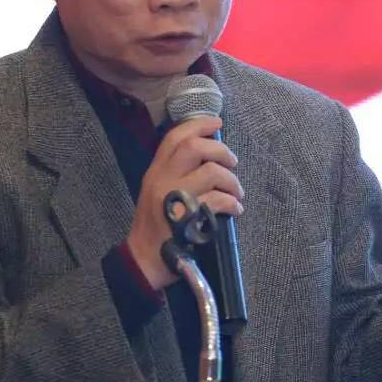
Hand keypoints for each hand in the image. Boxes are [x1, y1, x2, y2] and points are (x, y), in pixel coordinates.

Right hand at [126, 116, 242, 289]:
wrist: (145, 258)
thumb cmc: (156, 225)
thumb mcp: (157, 191)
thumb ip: (176, 171)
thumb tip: (209, 154)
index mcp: (155, 171)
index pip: (174, 137)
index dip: (198, 125)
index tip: (217, 123)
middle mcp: (162, 179)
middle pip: (194, 147)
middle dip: (221, 150)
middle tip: (232, 162)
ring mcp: (173, 197)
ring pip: (211, 172)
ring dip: (232, 181)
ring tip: (236, 192)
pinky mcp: (186, 217)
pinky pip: (218, 200)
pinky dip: (233, 202)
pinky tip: (235, 208)